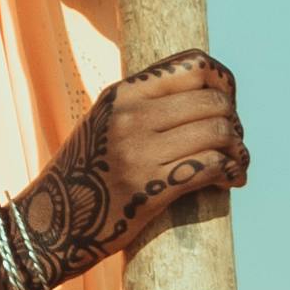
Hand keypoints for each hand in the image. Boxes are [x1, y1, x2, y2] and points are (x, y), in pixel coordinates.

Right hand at [99, 52, 247, 253]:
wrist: (51, 224)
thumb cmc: (86, 173)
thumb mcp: (106, 122)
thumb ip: (145, 101)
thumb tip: (204, 89)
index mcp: (123, 94)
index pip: (195, 65)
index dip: (223, 83)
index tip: (227, 103)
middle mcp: (130, 117)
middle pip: (213, 101)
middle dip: (233, 121)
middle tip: (233, 141)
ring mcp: (138, 152)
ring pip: (218, 132)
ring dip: (237, 149)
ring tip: (236, 162)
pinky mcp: (149, 189)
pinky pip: (210, 166)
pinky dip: (231, 172)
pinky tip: (230, 180)